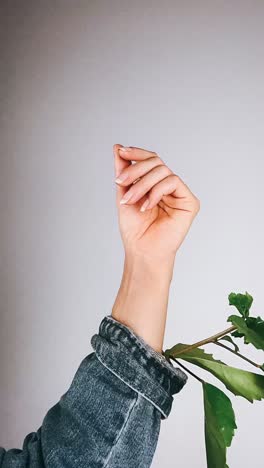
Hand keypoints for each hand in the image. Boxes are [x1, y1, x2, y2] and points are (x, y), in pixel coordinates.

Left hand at [113, 144, 199, 262]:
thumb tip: (117, 147)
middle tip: (120, 182)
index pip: (150, 160)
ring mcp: (180, 194)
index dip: (137, 153)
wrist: (142, 251)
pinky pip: (173, 182)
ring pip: (163, 171)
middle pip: (156, 162)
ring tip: (131, 200)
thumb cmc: (134, 229)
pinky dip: (156, 191)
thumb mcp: (124, 194)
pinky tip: (146, 206)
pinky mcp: (190, 202)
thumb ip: (124, 172)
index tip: (121, 151)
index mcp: (156, 184)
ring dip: (142, 184)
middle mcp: (169, 187)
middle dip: (135, 170)